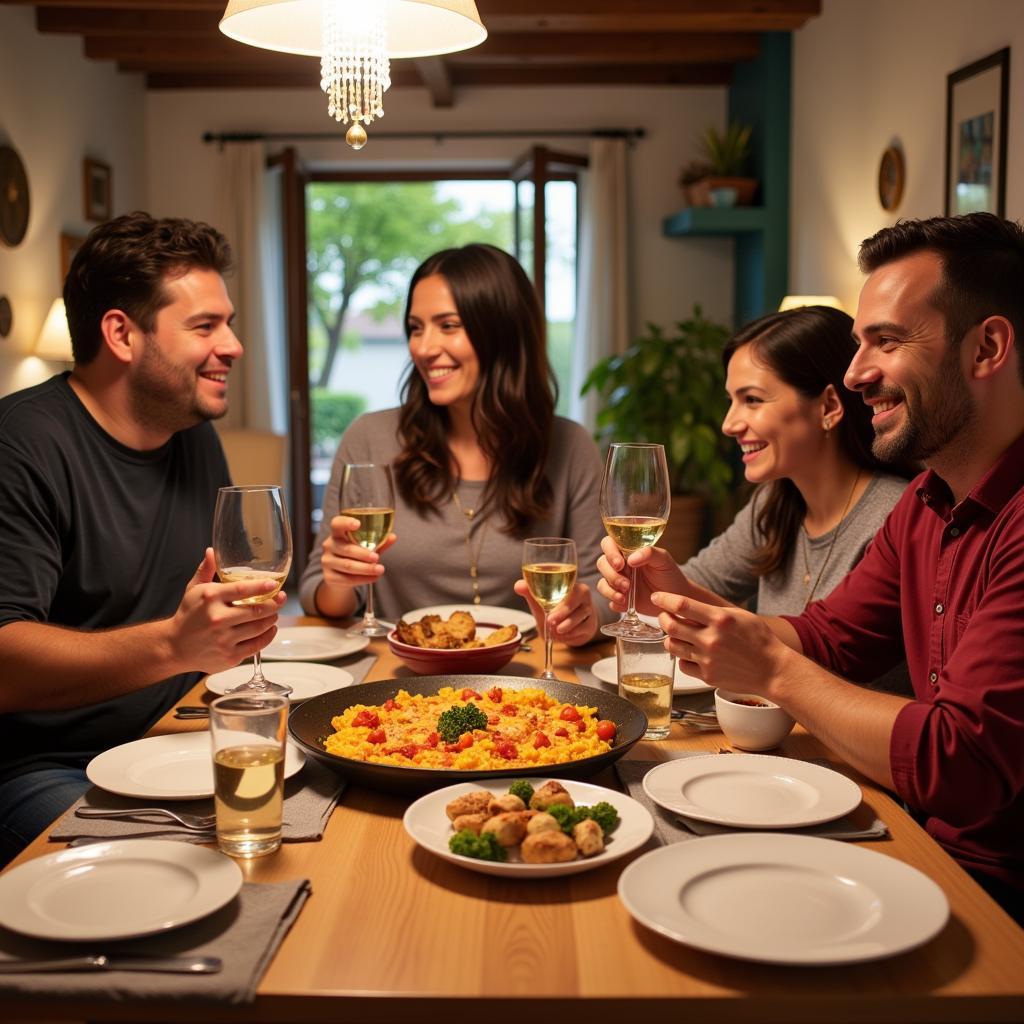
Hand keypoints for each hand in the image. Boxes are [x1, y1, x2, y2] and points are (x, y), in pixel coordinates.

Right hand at [168, 548, 285, 673]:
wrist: (174, 647)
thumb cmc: (188, 615)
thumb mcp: (193, 590)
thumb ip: (206, 570)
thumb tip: (212, 551)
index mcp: (210, 598)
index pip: (242, 589)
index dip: (262, 586)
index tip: (274, 584)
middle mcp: (217, 618)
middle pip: (256, 610)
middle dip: (274, 604)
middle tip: (280, 599)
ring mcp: (224, 639)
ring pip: (259, 627)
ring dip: (272, 619)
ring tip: (274, 613)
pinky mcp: (229, 656)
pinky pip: (257, 645)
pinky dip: (268, 636)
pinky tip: (270, 628)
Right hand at [320, 515, 396, 590]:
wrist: (340, 576)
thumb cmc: (354, 555)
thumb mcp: (366, 546)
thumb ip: (378, 542)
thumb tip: (392, 537)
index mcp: (337, 533)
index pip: (337, 524)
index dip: (346, 522)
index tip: (358, 524)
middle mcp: (330, 545)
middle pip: (346, 549)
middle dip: (363, 554)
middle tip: (377, 557)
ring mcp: (327, 561)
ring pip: (347, 565)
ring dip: (365, 568)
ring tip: (380, 569)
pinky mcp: (329, 577)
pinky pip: (346, 579)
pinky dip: (362, 579)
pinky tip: (373, 578)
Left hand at [514, 580, 598, 646]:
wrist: (565, 626)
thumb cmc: (554, 609)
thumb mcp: (540, 601)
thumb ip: (529, 592)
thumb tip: (518, 585)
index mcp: (574, 586)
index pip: (572, 590)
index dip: (561, 601)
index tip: (549, 612)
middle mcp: (585, 596)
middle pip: (577, 604)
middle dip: (562, 614)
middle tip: (550, 621)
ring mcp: (590, 611)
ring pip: (580, 618)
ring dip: (566, 626)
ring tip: (556, 630)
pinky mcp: (591, 625)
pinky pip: (582, 629)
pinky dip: (571, 634)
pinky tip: (564, 635)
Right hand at [596, 537, 688, 616]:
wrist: (676, 599)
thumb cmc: (669, 574)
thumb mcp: (663, 559)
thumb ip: (649, 552)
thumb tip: (631, 559)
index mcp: (627, 551)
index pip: (609, 544)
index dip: (610, 552)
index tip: (620, 564)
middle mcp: (619, 566)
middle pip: (602, 564)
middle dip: (611, 574)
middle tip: (626, 584)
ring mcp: (617, 582)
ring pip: (602, 582)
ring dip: (610, 589)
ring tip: (624, 596)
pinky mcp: (619, 598)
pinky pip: (608, 599)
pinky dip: (613, 601)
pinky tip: (625, 603)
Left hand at [651, 590, 789, 696]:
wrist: (772, 670)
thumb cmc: (759, 640)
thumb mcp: (739, 615)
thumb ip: (713, 611)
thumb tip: (687, 604)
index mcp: (720, 620)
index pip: (682, 605)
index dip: (664, 599)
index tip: (656, 597)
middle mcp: (711, 639)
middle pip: (671, 625)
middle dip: (662, 618)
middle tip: (663, 615)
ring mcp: (707, 659)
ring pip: (672, 645)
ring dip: (670, 637)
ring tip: (675, 634)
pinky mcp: (707, 676)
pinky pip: (682, 664)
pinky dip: (682, 657)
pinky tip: (689, 653)